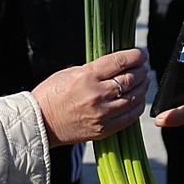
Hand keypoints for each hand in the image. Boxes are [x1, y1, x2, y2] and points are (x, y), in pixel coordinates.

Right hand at [31, 48, 147, 146]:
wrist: (40, 122)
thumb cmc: (51, 95)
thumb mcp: (70, 72)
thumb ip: (94, 69)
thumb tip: (116, 65)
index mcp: (87, 76)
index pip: (120, 62)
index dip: (135, 56)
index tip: (141, 54)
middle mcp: (97, 95)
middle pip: (130, 79)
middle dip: (141, 71)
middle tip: (143, 67)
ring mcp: (102, 114)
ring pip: (134, 98)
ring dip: (142, 88)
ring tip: (143, 82)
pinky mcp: (104, 129)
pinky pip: (129, 117)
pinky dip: (137, 107)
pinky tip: (138, 100)